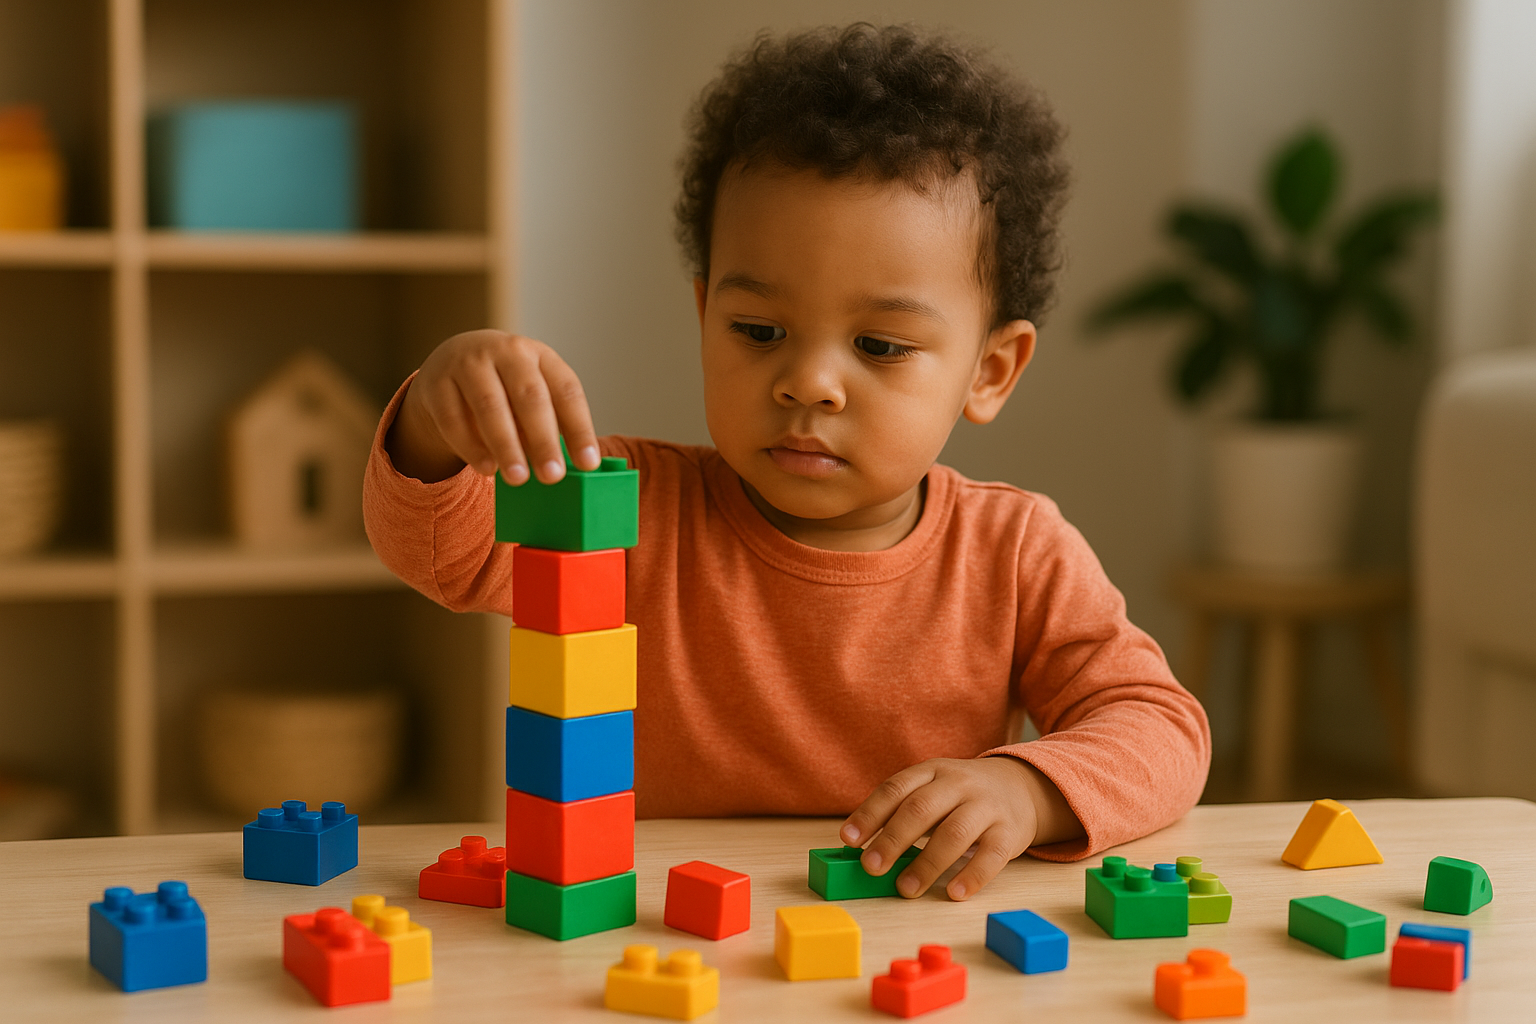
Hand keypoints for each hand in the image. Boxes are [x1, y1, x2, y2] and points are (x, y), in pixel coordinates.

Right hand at [386, 330, 600, 484]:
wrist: (449, 364)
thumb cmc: (505, 388)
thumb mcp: (530, 394)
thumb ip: (550, 423)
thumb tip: (573, 466)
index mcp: (539, 355)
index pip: (566, 391)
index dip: (580, 428)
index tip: (588, 463)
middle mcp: (506, 352)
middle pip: (529, 396)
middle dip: (543, 440)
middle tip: (552, 476)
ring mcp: (468, 364)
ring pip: (490, 406)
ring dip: (507, 446)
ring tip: (519, 478)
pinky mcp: (436, 383)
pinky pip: (454, 418)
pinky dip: (471, 446)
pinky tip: (487, 468)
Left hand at [839, 755, 1076, 900]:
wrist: (1020, 786)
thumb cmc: (960, 796)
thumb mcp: (931, 789)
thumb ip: (901, 812)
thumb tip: (864, 849)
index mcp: (932, 771)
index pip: (895, 789)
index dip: (869, 814)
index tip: (848, 840)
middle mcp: (958, 784)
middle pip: (921, 810)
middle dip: (893, 840)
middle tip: (872, 867)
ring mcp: (986, 807)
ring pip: (954, 834)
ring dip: (926, 864)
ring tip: (905, 889)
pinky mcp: (1009, 833)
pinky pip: (991, 856)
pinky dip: (971, 876)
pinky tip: (953, 893)